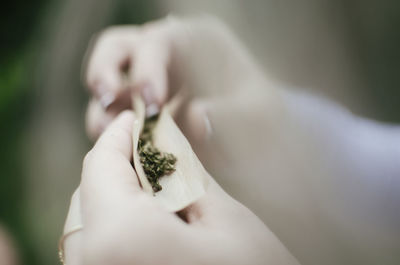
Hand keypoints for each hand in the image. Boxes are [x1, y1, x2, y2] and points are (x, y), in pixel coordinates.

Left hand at [63, 111, 298, 264]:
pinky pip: (99, 247)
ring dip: (118, 194)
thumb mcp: (225, 218)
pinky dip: (119, 224)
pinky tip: (154, 220)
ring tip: (158, 183)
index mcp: (119, 237)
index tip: (138, 120)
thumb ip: (185, 173)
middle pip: (89, 192)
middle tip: (154, 149)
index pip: (100, 164)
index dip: (120, 135)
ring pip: (91, 222)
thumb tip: (163, 141)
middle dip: (119, 164)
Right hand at [84, 16, 271, 141]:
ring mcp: (150, 82)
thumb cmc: (260, 122)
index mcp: (196, 42)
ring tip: (108, 134)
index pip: (159, 42)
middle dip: (104, 72)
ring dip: (101, 107)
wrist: (256, 142)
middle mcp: (167, 56)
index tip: (152, 104)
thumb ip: (231, 116)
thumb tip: (194, 115)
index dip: (146, 68)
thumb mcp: (258, 117)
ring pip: (107, 81)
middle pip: (118, 48)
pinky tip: (119, 148)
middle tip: (109, 103)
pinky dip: (109, 130)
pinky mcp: (142, 109)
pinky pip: (113, 114)